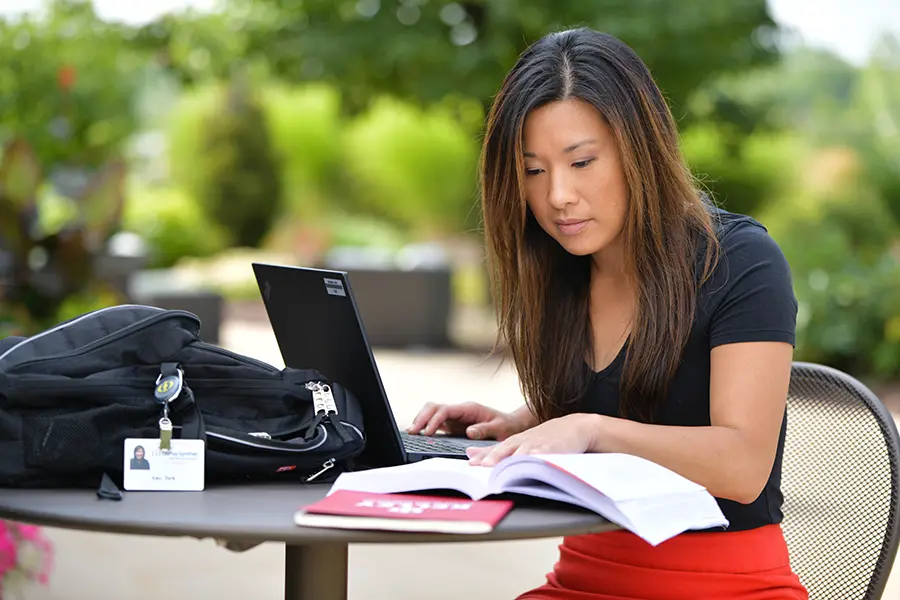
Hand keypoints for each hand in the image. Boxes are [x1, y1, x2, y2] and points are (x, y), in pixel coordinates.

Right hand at [407, 401, 528, 440]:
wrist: (511, 425)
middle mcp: (459, 410)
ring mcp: (454, 417)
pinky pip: (435, 423)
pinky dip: (425, 427)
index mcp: (469, 408)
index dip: (434, 420)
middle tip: (412, 432)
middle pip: (433, 407)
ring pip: (431, 413)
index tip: (427, 433)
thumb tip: (469, 432)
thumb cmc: (507, 426)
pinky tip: (418, 436)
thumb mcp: (500, 428)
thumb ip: (485, 429)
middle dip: (421, 418)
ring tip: (411, 434)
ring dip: (420, 420)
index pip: (445, 410)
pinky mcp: (453, 425)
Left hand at [466, 413, 600, 465]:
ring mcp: (538, 444)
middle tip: (484, 465)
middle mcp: (523, 442)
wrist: (572, 427)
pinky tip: (535, 460)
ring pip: (524, 452)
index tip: (471, 464)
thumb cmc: (542, 437)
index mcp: (514, 442)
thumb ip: (494, 450)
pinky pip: (546, 453)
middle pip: (507, 449)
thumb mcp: (517, 441)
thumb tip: (470, 454)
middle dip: (495, 457)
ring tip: (506, 466)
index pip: (495, 450)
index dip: (484, 457)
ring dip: (514, 459)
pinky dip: (540, 456)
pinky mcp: (554, 448)